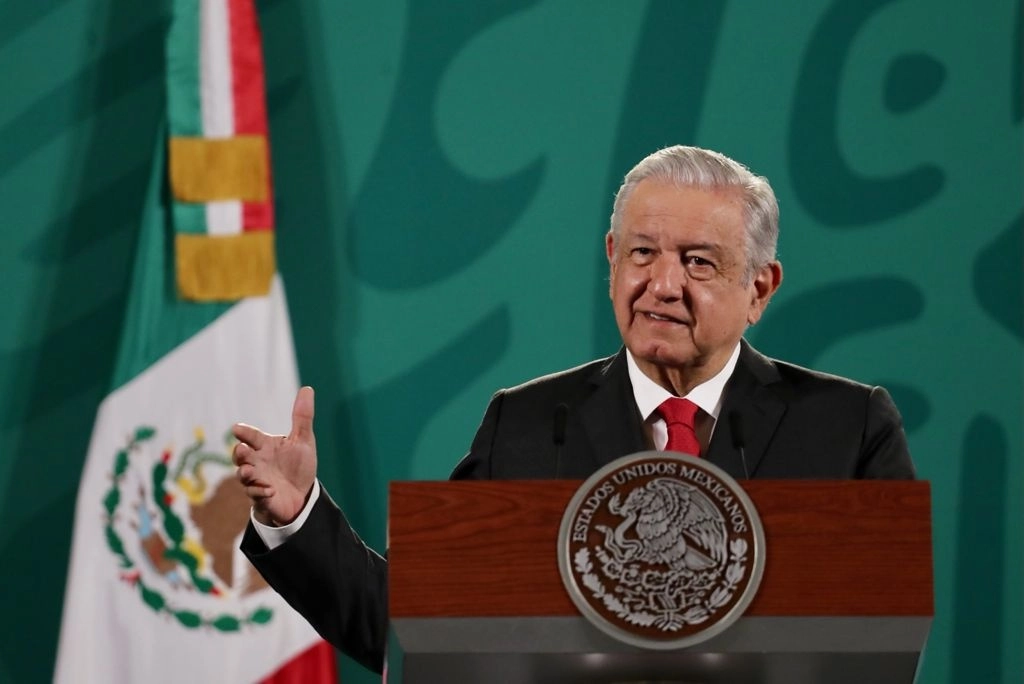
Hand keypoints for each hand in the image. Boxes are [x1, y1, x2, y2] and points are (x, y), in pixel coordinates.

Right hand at [232, 386, 317, 525]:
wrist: (302, 494)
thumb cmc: (299, 465)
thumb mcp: (303, 440)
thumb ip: (302, 417)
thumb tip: (307, 389)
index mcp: (265, 446)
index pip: (252, 436)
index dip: (244, 432)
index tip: (237, 429)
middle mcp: (257, 461)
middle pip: (240, 455)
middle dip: (238, 453)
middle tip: (242, 450)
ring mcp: (256, 479)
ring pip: (243, 475)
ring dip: (244, 472)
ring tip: (248, 470)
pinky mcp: (261, 497)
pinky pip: (255, 495)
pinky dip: (260, 492)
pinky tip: (270, 490)